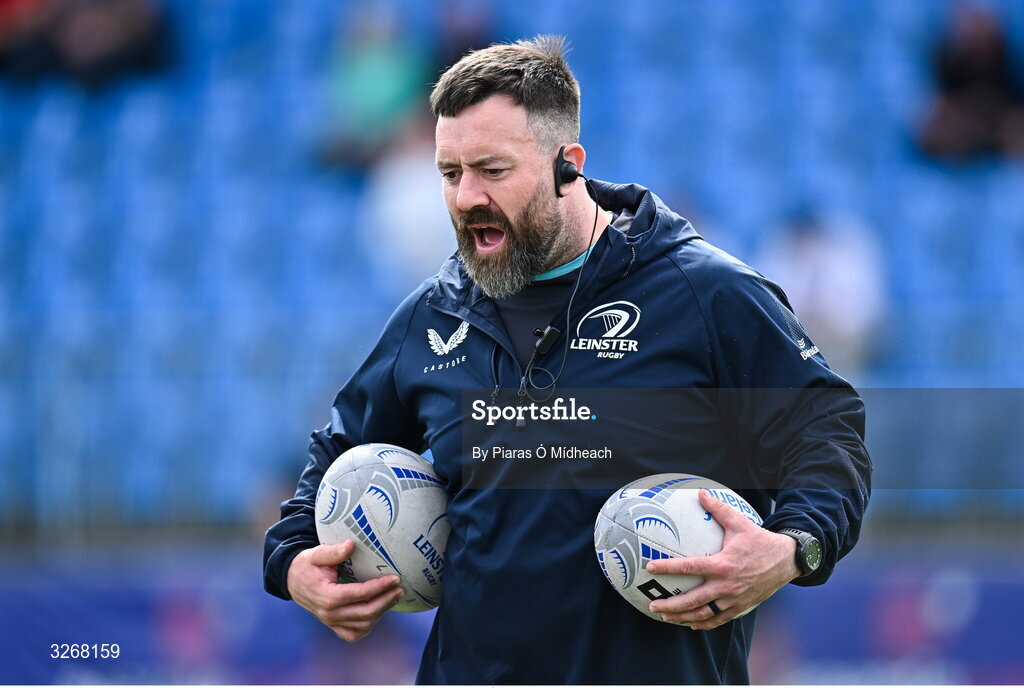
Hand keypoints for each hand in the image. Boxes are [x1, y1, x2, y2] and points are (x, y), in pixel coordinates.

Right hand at [287, 541, 404, 641]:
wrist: (291, 580)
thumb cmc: (306, 565)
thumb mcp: (317, 554)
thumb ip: (334, 551)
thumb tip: (351, 545)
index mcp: (327, 596)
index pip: (360, 594)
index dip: (380, 587)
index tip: (395, 578)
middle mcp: (329, 613)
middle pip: (365, 613)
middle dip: (386, 601)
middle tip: (400, 589)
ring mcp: (331, 622)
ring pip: (362, 625)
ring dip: (381, 613)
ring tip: (393, 598)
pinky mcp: (332, 625)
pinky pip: (353, 633)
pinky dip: (367, 626)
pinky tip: (378, 613)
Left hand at [646, 489, 799, 629]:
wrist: (786, 561)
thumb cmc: (760, 540)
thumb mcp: (739, 522)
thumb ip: (718, 509)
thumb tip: (700, 492)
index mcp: (723, 564)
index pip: (689, 567)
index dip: (667, 568)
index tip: (650, 568)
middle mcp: (727, 586)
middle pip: (693, 600)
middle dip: (670, 604)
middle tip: (652, 603)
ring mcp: (734, 600)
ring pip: (704, 614)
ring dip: (682, 617)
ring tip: (665, 616)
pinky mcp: (741, 608)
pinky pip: (719, 620)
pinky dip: (703, 624)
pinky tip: (691, 624)